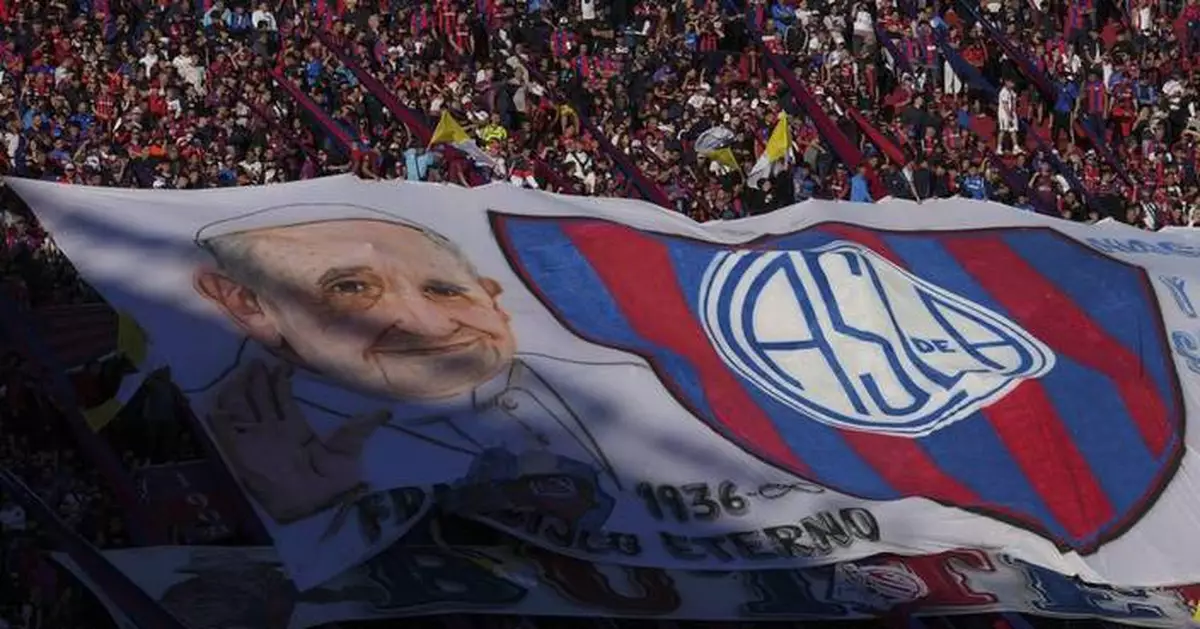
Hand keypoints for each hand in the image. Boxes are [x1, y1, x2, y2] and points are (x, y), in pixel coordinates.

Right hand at [207, 359, 390, 523]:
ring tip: (241, 372)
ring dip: (239, 391)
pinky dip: (220, 419)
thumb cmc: (331, 482)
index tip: (282, 363)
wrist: (312, 507)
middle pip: (260, 399)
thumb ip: (360, 429)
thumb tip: (387, 413)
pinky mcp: (241, 454)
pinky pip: (226, 433)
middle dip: (257, 380)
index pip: (283, 399)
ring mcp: (256, 441)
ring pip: (242, 409)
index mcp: (295, 428)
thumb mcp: (348, 451)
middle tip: (256, 361)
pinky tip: (217, 404)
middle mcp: (272, 431)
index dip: (280, 381)